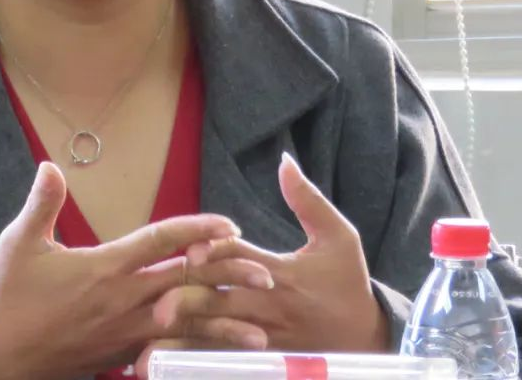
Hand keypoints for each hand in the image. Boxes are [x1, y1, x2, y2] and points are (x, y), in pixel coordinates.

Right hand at [0, 162, 253, 379]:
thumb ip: (42, 203)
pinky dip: (192, 350)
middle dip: (227, 275)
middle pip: (186, 284)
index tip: (229, 224)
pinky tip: (213, 354)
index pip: (161, 242)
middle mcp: (123, 302)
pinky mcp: (119, 357)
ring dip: (223, 323)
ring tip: (259, 328)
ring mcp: (124, 335)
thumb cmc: (5, 300)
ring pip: (184, 326)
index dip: (197, 230)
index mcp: (104, 268)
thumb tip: (50, 164)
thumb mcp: (18, 244)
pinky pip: (165, 350)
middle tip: (267, 272)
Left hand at [136, 152, 387, 375]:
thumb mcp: (339, 236)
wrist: (371, 339)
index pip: (240, 258)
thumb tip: (284, 161)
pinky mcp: (263, 361)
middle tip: (157, 307)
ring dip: (185, 342)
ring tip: (150, 350)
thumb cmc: (348, 283)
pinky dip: (197, 364)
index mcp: (280, 272)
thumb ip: (308, 200)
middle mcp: (267, 306)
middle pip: (221, 301)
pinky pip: (225, 363)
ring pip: (217, 338)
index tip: (191, 252)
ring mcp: (264, 339)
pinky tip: (169, 369)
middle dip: (190, 303)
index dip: (214, 253)